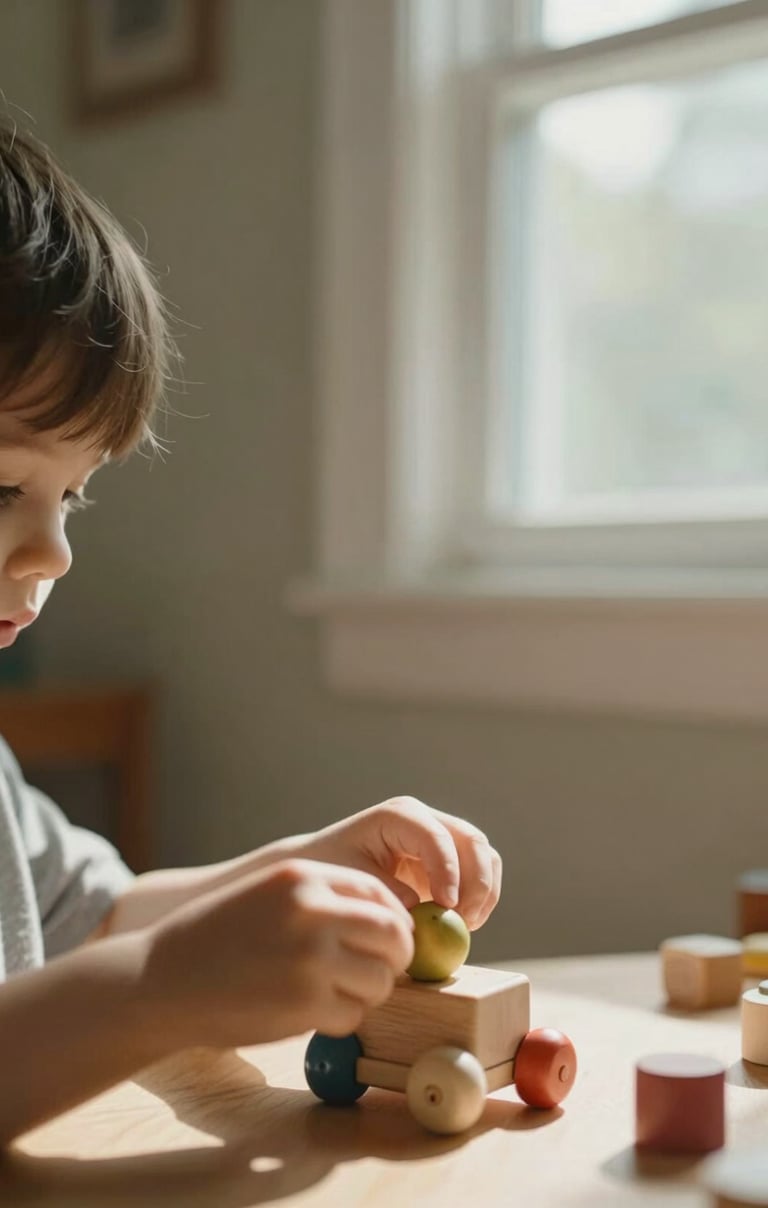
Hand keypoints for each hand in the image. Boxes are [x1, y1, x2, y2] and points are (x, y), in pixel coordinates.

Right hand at [141, 859, 414, 1048]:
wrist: (160, 981)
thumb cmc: (215, 939)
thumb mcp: (268, 895)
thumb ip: (322, 900)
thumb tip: (392, 922)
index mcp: (302, 877)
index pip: (379, 892)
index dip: (392, 919)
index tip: (385, 940)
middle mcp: (312, 911)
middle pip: (394, 934)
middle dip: (393, 958)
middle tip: (376, 973)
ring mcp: (310, 957)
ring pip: (380, 979)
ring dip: (366, 993)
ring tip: (333, 994)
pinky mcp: (304, 1003)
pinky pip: (353, 1014)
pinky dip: (341, 1019)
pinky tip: (310, 1013)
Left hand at [291, 797, 501, 930]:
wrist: (328, 862)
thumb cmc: (333, 867)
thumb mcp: (352, 877)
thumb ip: (386, 890)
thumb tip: (419, 906)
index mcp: (399, 816)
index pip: (436, 837)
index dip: (448, 871)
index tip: (448, 907)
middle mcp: (426, 819)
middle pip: (471, 840)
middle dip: (477, 882)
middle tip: (466, 921)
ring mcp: (442, 835)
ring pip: (484, 855)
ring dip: (485, 891)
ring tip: (467, 925)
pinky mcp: (449, 857)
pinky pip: (480, 872)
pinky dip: (481, 897)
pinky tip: (465, 922)